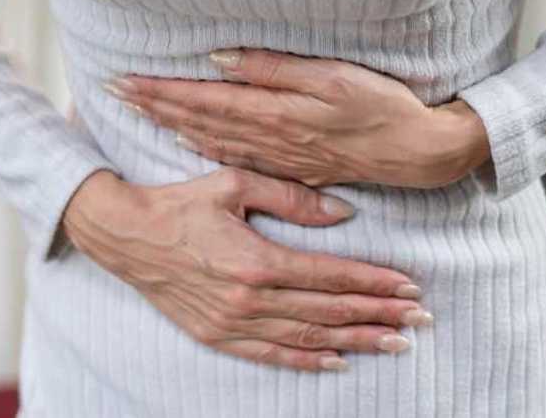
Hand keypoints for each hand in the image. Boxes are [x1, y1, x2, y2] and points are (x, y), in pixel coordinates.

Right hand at [61, 168, 434, 372]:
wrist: (125, 234)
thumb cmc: (180, 202)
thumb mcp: (234, 183)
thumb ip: (292, 198)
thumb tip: (343, 213)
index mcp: (257, 259)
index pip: (331, 277)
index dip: (374, 283)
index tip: (409, 286)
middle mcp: (249, 299)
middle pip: (329, 312)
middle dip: (379, 315)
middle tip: (420, 319)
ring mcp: (232, 323)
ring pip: (308, 338)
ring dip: (356, 341)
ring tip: (395, 342)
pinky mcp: (216, 335)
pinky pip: (272, 355)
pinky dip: (308, 361)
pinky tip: (339, 361)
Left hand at [104, 48, 490, 187]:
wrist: (417, 153)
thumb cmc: (380, 105)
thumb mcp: (331, 77)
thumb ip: (272, 69)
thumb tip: (216, 60)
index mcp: (272, 111)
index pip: (200, 99)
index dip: (159, 90)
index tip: (121, 81)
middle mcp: (266, 137)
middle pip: (196, 120)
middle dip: (152, 106)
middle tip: (111, 93)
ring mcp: (276, 156)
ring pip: (209, 140)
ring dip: (170, 125)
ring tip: (137, 113)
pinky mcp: (290, 168)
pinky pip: (234, 158)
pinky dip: (202, 147)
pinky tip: (186, 143)